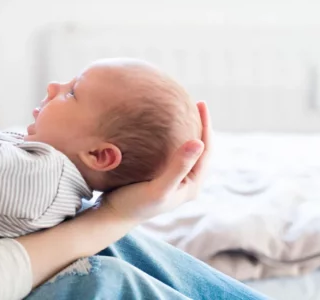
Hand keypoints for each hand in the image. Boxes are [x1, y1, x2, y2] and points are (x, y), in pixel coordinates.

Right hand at [99, 101, 211, 221]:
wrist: (112, 216)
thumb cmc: (134, 204)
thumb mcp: (158, 187)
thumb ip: (178, 166)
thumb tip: (199, 142)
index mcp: (192, 185)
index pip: (206, 150)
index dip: (206, 126)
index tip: (201, 103)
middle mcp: (187, 183)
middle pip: (200, 150)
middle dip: (199, 127)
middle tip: (195, 103)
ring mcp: (175, 181)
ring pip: (187, 151)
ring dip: (187, 132)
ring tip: (182, 112)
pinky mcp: (162, 178)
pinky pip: (173, 153)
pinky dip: (173, 138)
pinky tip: (163, 127)